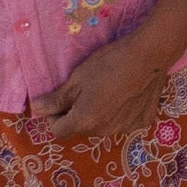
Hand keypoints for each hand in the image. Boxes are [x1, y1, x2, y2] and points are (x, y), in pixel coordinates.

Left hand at [30, 30, 172, 140]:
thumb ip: (56, 99)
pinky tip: (128, 95)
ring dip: (100, 115)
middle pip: (82, 128)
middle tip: (87, 91)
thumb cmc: (109, 63)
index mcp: (84, 122)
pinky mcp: (143, 122)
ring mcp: (125, 129)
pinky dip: (122, 114)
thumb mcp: (77, 78)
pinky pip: (124, 123)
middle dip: (78, 114)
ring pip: (103, 126)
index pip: (58, 130)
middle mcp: (104, 132)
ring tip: (109, 91)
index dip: (54, 116)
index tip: (62, 100)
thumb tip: (36, 109)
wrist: (150, 55)